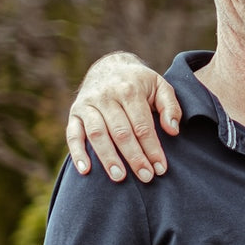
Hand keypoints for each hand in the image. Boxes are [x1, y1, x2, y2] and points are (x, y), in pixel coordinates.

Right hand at [66, 52, 180, 182]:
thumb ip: (170, 107)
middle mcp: (106, 96)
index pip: (142, 126)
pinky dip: (77, 152)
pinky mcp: (75, 112)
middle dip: (134, 157)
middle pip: (121, 132)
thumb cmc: (139, 83)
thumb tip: (172, 131)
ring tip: (120, 178)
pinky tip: (85, 170)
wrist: (109, 66)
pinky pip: (73, 134)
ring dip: (108, 158)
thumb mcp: (160, 86)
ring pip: (97, 134)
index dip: (152, 149)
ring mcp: (88, 104)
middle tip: (146, 177)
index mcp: (129, 90)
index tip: (161, 168)